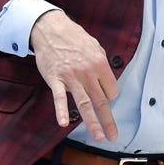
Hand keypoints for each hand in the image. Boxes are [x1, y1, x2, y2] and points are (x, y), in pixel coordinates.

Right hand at [29, 10, 118, 140]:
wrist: (50, 28)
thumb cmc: (73, 37)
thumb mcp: (94, 45)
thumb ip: (102, 63)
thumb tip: (107, 80)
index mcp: (100, 64)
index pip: (111, 90)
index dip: (109, 96)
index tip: (104, 97)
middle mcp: (88, 72)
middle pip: (101, 101)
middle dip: (108, 120)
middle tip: (113, 136)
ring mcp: (71, 77)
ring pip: (84, 104)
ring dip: (92, 122)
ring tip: (98, 136)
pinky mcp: (55, 79)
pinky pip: (59, 98)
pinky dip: (61, 111)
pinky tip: (64, 123)